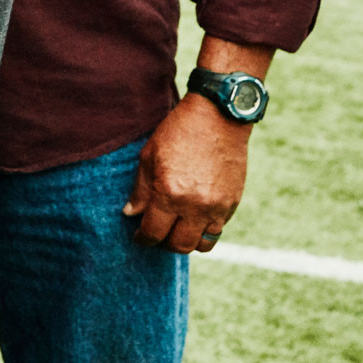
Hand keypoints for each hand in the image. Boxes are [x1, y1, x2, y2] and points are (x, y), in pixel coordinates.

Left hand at [123, 93, 249, 253]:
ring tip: (178, 228)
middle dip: (164, 243)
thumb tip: (131, 214)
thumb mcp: (149, 156)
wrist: (218, 116)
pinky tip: (195, 216)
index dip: (143, 238)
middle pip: (178, 245)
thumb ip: (141, 190)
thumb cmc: (179, 132)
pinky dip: (205, 230)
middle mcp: (195, 206)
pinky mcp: (232, 203)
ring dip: (187, 241)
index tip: (139, 235)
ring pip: (201, 244)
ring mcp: (217, 207)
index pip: (153, 233)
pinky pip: (218, 230)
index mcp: (169, 193)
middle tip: (158, 233)